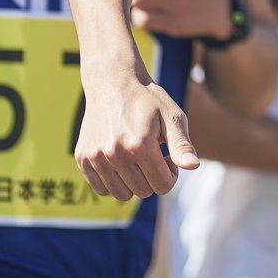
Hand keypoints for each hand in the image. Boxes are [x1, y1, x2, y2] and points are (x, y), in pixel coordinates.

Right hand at [74, 63, 198, 200]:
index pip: (163, 185)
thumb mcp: (172, 117)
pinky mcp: (83, 159)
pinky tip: (121, 160)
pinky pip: (101, 189)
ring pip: (122, 194)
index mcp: (140, 146)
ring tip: (137, 157)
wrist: (113, 82)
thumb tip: (193, 167)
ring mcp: (96, 158)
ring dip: (133, 181)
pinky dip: (114, 181)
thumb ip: (182, 145)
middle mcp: (115, 154)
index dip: (171, 173)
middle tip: (153, 153)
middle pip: (144, 191)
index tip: (167, 155)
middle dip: (153, 177)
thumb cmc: (148, 100)